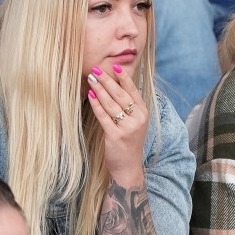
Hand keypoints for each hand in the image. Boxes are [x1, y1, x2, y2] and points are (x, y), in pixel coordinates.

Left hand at [86, 64, 148, 186]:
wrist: (128, 167)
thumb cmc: (129, 143)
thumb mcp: (134, 123)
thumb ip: (129, 107)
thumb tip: (115, 86)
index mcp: (143, 113)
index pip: (133, 91)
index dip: (124, 78)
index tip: (114, 67)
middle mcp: (137, 119)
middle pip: (120, 95)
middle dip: (107, 80)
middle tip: (96, 69)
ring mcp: (127, 127)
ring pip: (111, 104)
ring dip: (99, 89)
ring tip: (91, 79)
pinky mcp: (115, 136)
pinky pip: (104, 116)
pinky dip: (96, 104)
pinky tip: (90, 95)